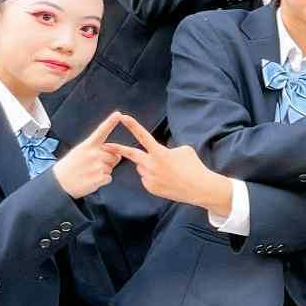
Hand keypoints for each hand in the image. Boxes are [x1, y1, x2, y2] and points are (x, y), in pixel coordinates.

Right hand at [51, 111, 127, 199]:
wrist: (59, 183)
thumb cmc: (70, 167)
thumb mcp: (79, 152)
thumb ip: (95, 149)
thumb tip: (112, 153)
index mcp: (88, 145)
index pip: (101, 131)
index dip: (111, 122)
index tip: (118, 114)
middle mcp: (94, 153)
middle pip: (115, 155)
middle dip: (108, 161)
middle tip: (92, 165)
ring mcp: (97, 166)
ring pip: (112, 167)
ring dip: (104, 171)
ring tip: (89, 172)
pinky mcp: (99, 178)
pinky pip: (109, 178)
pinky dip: (102, 180)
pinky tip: (90, 180)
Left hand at [112, 115, 230, 217]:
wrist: (199, 188)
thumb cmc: (193, 166)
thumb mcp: (184, 150)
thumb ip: (167, 149)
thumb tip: (157, 154)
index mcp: (159, 153)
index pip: (143, 136)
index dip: (132, 125)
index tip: (123, 117)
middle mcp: (151, 165)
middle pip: (131, 154)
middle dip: (117, 149)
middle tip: (105, 145)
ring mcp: (149, 178)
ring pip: (142, 168)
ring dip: (150, 166)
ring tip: (168, 171)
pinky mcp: (151, 188)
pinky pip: (147, 178)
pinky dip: (154, 177)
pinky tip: (167, 180)